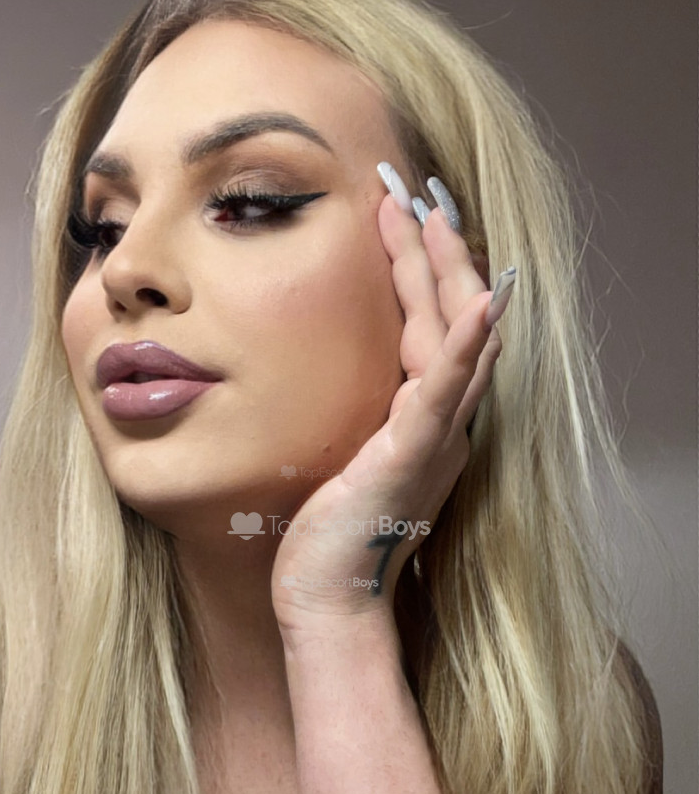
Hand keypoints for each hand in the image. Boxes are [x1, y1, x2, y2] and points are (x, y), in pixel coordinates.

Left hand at [271, 167, 513, 636]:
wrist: (325, 599)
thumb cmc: (320, 536)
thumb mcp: (335, 458)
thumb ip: (344, 415)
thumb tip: (314, 373)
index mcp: (421, 421)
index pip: (428, 329)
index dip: (419, 272)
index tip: (397, 218)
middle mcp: (441, 425)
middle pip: (450, 321)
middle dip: (433, 254)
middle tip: (411, 194)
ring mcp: (436, 439)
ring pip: (456, 340)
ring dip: (448, 275)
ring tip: (430, 216)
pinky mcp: (416, 455)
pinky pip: (447, 391)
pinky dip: (465, 345)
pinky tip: (480, 301)